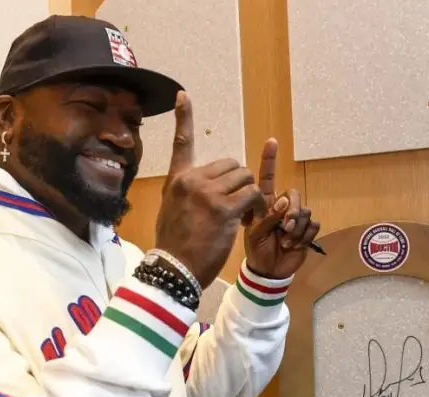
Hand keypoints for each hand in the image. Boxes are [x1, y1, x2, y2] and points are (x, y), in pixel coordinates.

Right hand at [155, 92, 265, 287]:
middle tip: (235, 206)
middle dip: (239, 183)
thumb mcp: (170, 210)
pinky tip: (247, 220)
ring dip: (250, 196)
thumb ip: (186, 191)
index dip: (183, 117)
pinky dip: (257, 207)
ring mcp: (208, 193)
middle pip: (231, 164)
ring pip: (245, 178)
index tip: (183, 95)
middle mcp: (192, 180)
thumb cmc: (175, 244)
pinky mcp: (225, 209)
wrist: (175, 269)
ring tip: (242, 216)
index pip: (181, 142)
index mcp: (177, 180)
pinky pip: (253, 195)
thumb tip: (199, 184)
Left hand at [242, 139, 320, 278]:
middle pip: (294, 195)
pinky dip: (304, 236)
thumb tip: (285, 202)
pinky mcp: (306, 230)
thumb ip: (268, 217)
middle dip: (292, 211)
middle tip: (285, 228)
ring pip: (305, 211)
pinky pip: (313, 224)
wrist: (268, 270)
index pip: (267, 177)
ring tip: (286, 241)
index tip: (271, 141)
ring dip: (297, 228)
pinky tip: (294, 245)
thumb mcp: (255, 233)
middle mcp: (282, 206)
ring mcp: (295, 217)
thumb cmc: (256, 249)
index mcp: (265, 203)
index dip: (269, 159)